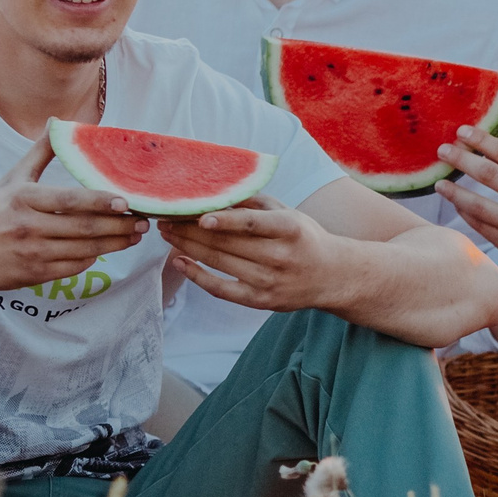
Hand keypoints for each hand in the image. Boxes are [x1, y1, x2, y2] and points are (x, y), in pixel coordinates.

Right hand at [0, 136, 147, 291]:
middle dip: (119, 226)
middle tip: (143, 222)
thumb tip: (58, 122)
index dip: (101, 202)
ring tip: (134, 236)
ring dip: (114, 244)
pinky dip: (91, 260)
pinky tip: (105, 251)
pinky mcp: (33, 275)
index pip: (71, 201)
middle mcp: (29, 226)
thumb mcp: (12, 178)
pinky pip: (72, 268)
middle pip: (84, 228)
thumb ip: (40, 153)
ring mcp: (32, 253)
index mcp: (25, 199)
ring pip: (83, 250)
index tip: (126, 202)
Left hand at [157, 196, 351, 312]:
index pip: (253, 224)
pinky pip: (221, 289)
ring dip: (187, 247)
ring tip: (168, 233)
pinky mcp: (261, 300)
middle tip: (166, 217)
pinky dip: (197, 276)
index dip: (225, 220)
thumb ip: (255, 204)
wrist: (332, 276)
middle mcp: (280, 256)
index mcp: (290, 229)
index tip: (199, 215)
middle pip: (227, 242)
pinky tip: (179, 262)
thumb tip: (216, 195)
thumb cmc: (305, 238)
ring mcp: (270, 281)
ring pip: (219, 262)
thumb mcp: (289, 213)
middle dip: (191, 229)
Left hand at [434, 129, 497, 283]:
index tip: (461, 131)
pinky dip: (465, 212)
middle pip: (489, 174)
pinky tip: (457, 203)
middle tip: (442, 151)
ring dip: (454, 191)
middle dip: (461, 159)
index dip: (481, 140)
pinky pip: (480, 226)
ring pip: (478, 205)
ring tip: (439, 183)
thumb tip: (481, 147)